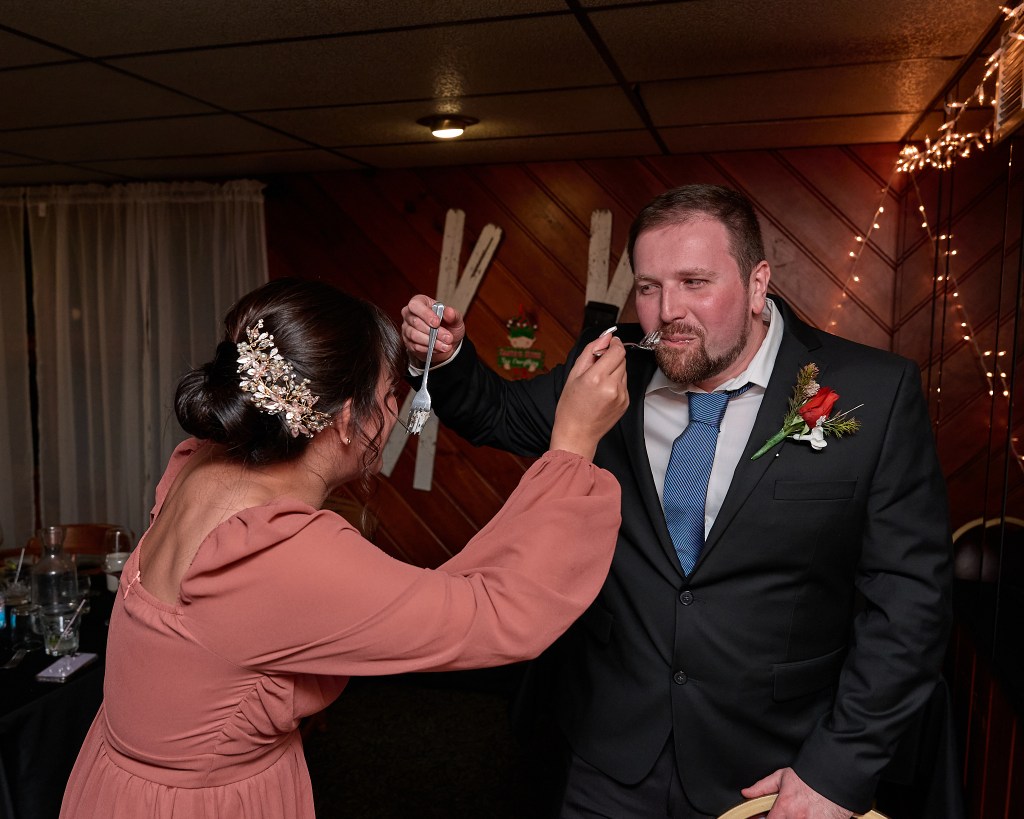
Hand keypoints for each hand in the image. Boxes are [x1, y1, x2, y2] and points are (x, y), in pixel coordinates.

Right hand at [400, 295, 464, 365]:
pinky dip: (428, 348)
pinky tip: (439, 348)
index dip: (425, 314)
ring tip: (446, 345)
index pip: (415, 305)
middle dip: (433, 332)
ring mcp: (407, 328)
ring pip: (414, 335)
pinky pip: (415, 346)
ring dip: (431, 342)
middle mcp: (409, 314)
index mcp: (420, 302)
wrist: (447, 342)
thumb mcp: (455, 319)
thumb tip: (449, 312)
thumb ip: (453, 315)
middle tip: (448, 338)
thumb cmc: (448, 325)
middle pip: (415, 322)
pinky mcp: (408, 342)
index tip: (437, 323)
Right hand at [550, 334, 628, 459]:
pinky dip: (615, 383)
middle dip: (611, 358)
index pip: (617, 350)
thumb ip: (590, 352)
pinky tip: (603, 393)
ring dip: (614, 371)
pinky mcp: (625, 403)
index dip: (613, 344)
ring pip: (624, 371)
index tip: (608, 344)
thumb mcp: (574, 375)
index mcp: (596, 378)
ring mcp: (621, 396)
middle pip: (621, 359)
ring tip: (598, 383)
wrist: (577, 434)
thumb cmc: (570, 407)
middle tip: (596, 368)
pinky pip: (624, 384)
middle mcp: (612, 386)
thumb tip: (605, 337)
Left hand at [742, 768, 850, 818]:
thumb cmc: (809, 776)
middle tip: (788, 812)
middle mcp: (798, 818)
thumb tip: (746, 792)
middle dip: (783, 818)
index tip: (767, 816)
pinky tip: (810, 814)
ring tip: (800, 813)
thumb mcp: (782, 777)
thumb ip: (762, 787)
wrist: (834, 776)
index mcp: (785, 807)